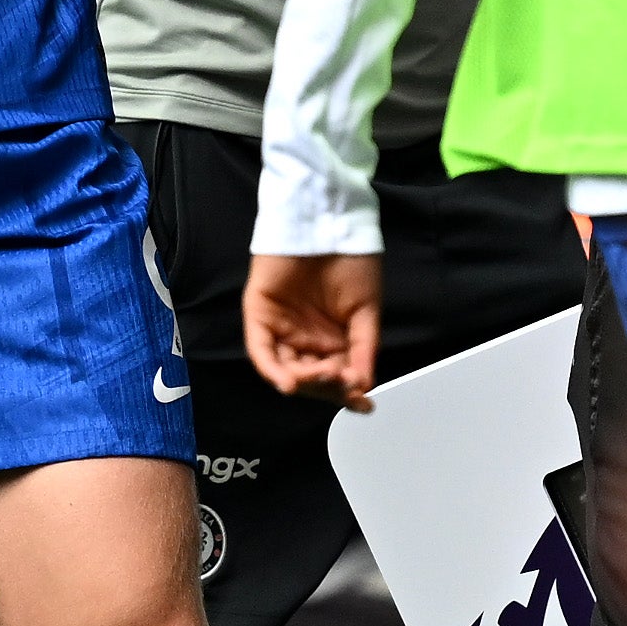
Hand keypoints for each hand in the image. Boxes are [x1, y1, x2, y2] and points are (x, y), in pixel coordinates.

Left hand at [243, 253, 383, 411]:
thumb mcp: (367, 308)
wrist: (328, 221)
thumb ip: (364, 347)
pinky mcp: (260, 317)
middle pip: (312, 378)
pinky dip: (273, 370)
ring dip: (305, 381)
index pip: (337, 377)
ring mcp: (281, 329)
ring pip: (287, 370)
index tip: (363, 404)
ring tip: (325, 375)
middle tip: (344, 380)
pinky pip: (262, 352)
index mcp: (333, 339)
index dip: (348, 394)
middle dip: (328, 386)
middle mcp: (306, 339)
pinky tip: (289, 383)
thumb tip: (364, 385)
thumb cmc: (352, 259)